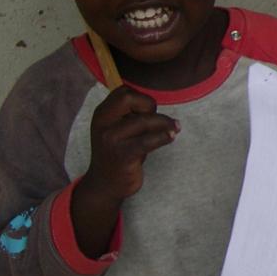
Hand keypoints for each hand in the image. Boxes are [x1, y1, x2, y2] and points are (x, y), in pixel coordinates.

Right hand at [84, 86, 177, 204]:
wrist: (105, 184)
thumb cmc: (119, 152)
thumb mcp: (118, 128)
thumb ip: (131, 113)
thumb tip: (156, 103)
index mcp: (102, 114)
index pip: (123, 91)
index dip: (141, 97)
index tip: (148, 111)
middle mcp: (103, 124)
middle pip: (129, 98)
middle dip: (149, 105)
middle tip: (157, 120)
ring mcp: (111, 140)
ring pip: (144, 120)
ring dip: (165, 123)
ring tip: (174, 129)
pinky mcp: (123, 155)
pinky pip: (149, 141)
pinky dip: (164, 137)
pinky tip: (171, 137)